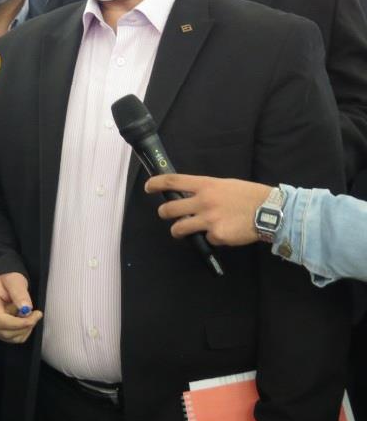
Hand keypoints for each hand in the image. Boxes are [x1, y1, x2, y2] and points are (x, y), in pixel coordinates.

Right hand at [0, 272, 41, 343]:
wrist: (1, 284)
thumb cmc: (6, 281)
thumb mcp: (14, 280)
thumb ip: (19, 293)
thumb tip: (26, 309)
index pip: (0, 321)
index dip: (19, 323)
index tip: (34, 316)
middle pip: (4, 332)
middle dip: (24, 326)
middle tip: (36, 314)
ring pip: (9, 337)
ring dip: (24, 329)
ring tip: (27, 313)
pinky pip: (12, 338)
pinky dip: (22, 331)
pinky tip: (23, 319)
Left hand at [145, 174, 271, 245]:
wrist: (271, 211)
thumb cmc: (248, 195)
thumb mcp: (224, 185)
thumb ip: (206, 190)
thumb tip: (190, 197)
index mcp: (205, 185)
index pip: (173, 181)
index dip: (156, 184)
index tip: (148, 187)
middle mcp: (203, 201)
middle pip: (169, 209)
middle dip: (163, 213)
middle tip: (166, 214)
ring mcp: (209, 220)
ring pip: (179, 228)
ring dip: (177, 230)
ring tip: (182, 230)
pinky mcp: (217, 235)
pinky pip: (207, 239)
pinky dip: (213, 238)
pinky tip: (224, 233)